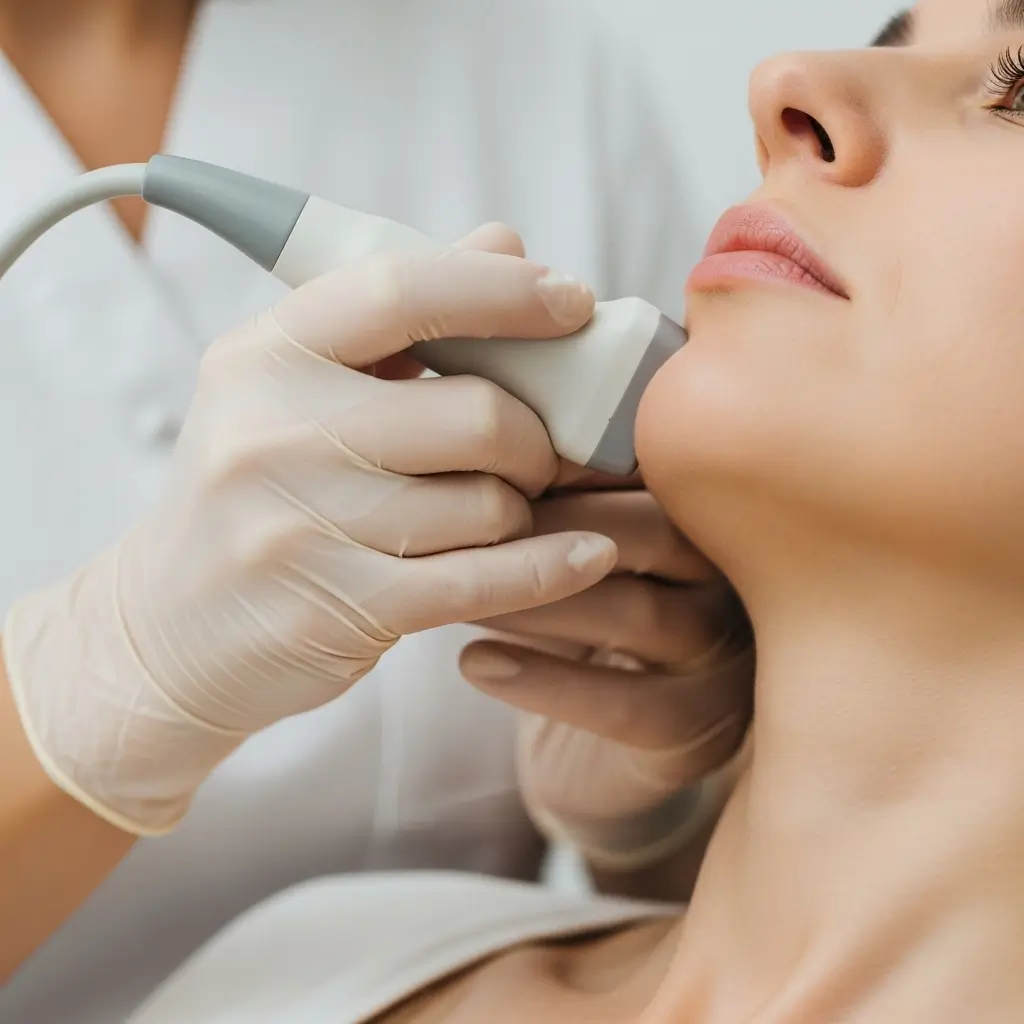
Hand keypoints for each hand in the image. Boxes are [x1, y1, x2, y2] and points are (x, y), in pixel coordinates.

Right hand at [2, 226, 617, 834]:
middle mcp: (274, 433)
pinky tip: (589, 555)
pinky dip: (552, 568)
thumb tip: (505, 242)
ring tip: (498, 514)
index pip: (401, 291)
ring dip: (522, 511)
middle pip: (478, 416)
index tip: (572, 300)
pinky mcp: (341, 608)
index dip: (504, 291)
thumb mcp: (290, 390)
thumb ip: (399, 315)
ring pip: (488, 505)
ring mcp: (303, 528)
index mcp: (266, 355)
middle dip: (537, 438)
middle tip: (539, 452)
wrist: (166, 630)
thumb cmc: (251, 494)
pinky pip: (484, 581)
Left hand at [460, 484, 753, 871]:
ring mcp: (728, 659)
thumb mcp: (568, 560)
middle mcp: (737, 581)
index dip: (570, 466)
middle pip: (654, 532)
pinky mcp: (703, 731)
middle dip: (552, 526)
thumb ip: (558, 504)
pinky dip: (545, 682)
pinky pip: (627, 705)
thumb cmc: (570, 634)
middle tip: (470, 526)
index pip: (651, 471)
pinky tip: (475, 663)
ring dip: (540, 600)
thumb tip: (484, 445)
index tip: (490, 466)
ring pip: (638, 613)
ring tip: (461, 594)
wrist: (587, 753)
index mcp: (707, 518)